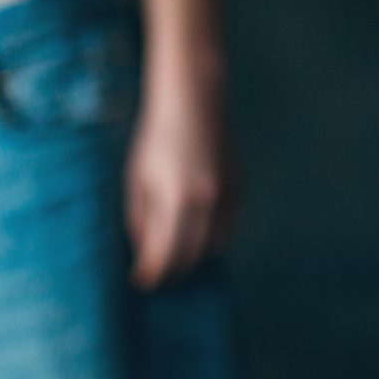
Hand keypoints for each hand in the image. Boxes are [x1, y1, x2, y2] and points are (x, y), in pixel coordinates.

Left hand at [125, 72, 234, 288]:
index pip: (164, 254)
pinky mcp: (240, 186)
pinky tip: (198, 238)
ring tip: (175, 258)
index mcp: (176, 199)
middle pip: (190, 256)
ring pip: (214, 246)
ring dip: (193, 257)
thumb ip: (140, 217)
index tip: (140, 280)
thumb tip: (145, 250)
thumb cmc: (157, 134)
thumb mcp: (138, 176)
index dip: (151, 273)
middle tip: (155, 275)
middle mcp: (207, 202)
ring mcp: (228, 195)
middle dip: (171, 270)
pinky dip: (214, 240)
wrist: (195, 98)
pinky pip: (230, 228)